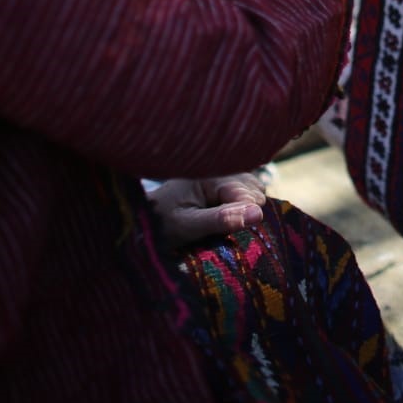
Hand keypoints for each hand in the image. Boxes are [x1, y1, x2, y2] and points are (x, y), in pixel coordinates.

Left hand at [146, 174, 267, 248]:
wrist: (144, 221)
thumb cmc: (161, 223)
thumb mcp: (187, 225)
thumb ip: (221, 220)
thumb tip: (258, 214)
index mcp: (211, 174)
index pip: (250, 196)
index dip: (244, 218)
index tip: (227, 233)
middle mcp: (222, 169)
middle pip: (257, 193)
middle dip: (245, 214)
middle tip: (218, 229)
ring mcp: (227, 175)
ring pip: (257, 194)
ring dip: (245, 212)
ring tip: (220, 224)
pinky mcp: (228, 184)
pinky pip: (250, 196)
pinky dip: (243, 210)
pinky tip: (226, 218)